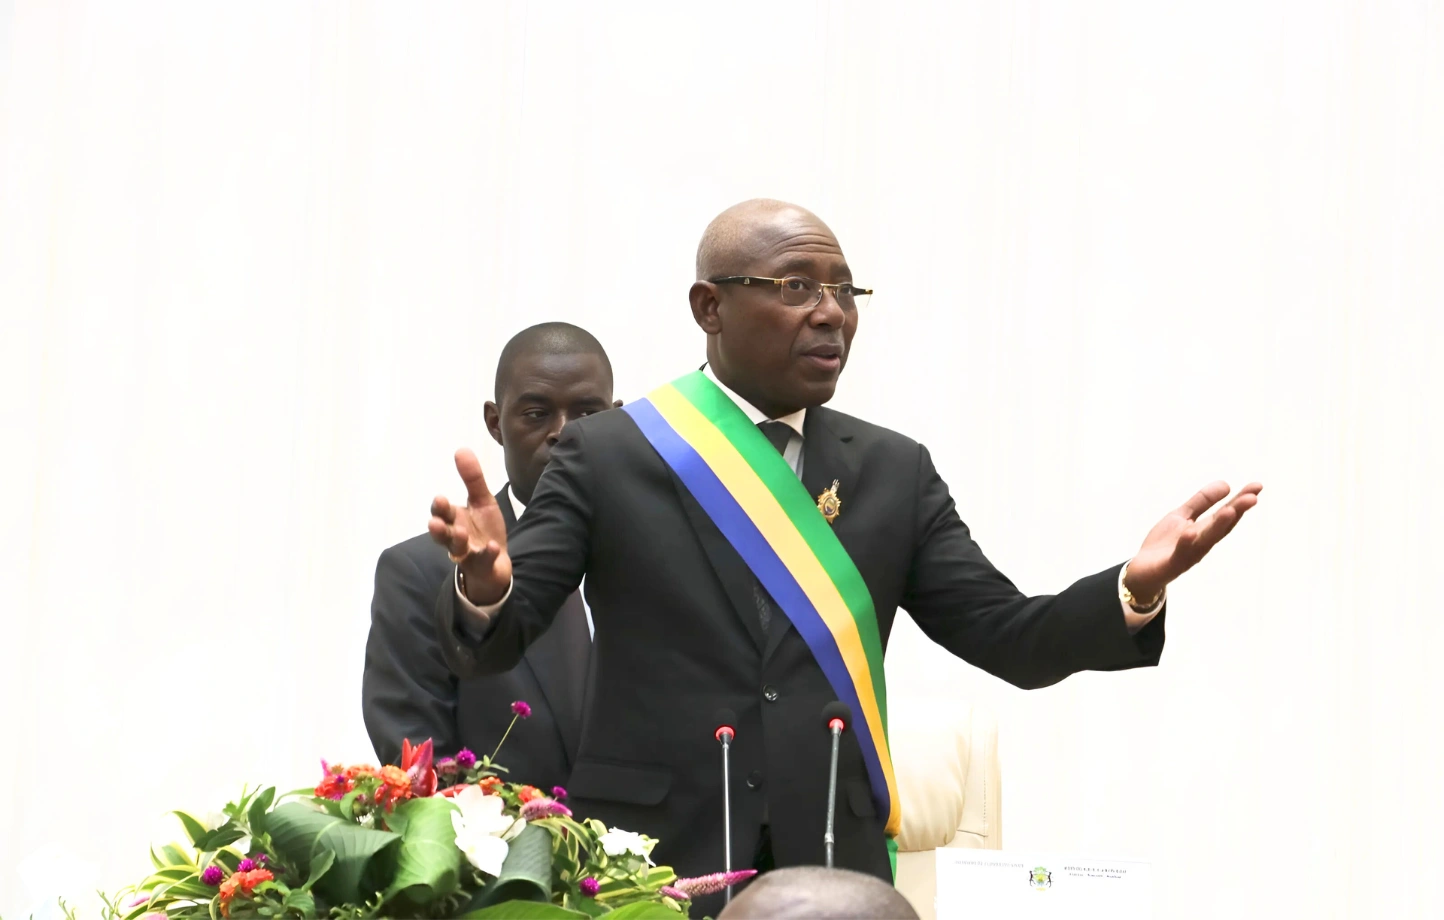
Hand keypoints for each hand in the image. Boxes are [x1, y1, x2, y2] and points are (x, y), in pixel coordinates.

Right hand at [428, 449, 511, 605]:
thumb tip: (461, 449)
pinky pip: (483, 562)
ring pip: (457, 550)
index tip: (440, 498)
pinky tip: (493, 547)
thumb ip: (472, 479)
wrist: (495, 563)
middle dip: (439, 528)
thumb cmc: (483, 530)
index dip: (439, 507)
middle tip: (436, 522)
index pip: (442, 512)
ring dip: (457, 541)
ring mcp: (468, 554)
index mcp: (454, 520)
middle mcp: (455, 538)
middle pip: (443, 534)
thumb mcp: (482, 502)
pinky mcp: (482, 567)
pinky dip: (487, 555)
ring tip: (461, 533)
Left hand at [1124, 480, 1262, 601]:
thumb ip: (1202, 502)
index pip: (1227, 514)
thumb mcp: (1182, 516)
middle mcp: (1202, 543)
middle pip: (1222, 526)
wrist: (1142, 570)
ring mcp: (1188, 554)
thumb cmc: (1165, 543)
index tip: (1257, 486)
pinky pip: (1180, 554)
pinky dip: (1186, 544)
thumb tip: (1227, 484)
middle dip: (1237, 512)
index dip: (1241, 501)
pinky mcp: (1171, 563)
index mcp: (1205, 530)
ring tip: (1230, 510)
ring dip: (1218, 526)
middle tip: (1253, 497)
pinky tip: (1191, 533)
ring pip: (1206, 539)